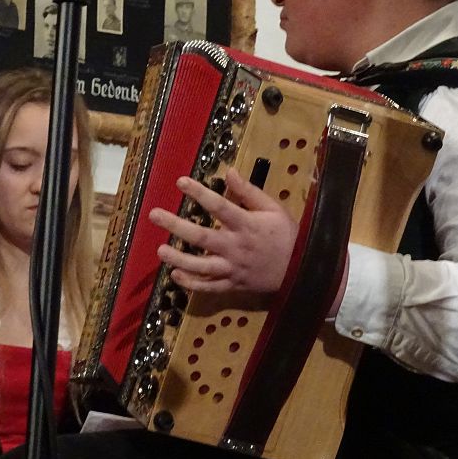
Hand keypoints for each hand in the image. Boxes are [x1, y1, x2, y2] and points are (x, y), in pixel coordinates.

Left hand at [148, 169, 297, 293]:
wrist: (303, 271)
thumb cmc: (286, 235)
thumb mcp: (273, 208)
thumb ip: (249, 192)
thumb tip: (229, 171)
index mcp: (246, 225)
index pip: (219, 206)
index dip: (199, 193)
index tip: (180, 181)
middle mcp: (235, 246)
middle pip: (201, 237)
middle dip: (176, 225)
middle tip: (154, 215)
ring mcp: (232, 268)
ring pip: (201, 266)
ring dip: (179, 259)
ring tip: (160, 250)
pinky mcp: (233, 284)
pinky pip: (209, 287)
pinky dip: (191, 284)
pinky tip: (175, 276)